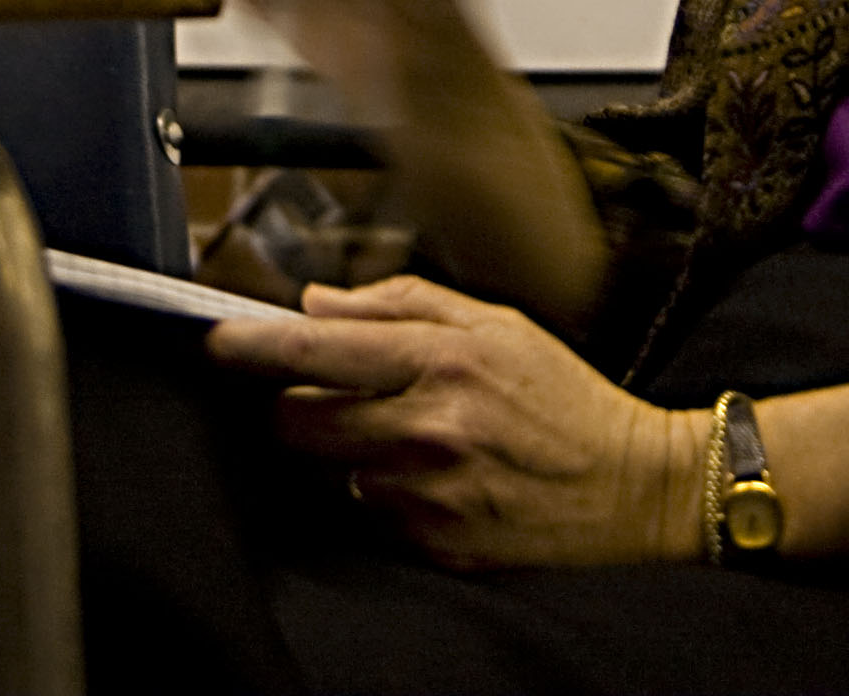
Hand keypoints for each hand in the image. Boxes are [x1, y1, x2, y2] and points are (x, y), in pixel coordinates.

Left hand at [206, 275, 697, 569]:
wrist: (633, 486)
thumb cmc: (564, 396)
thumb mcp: (494, 323)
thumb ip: (400, 304)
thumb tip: (318, 304)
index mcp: (440, 363)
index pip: (316, 353)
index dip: (253, 347)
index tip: (214, 342)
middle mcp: (426, 431)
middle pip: (300, 422)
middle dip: (300, 405)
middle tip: (337, 394)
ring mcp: (429, 495)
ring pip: (335, 469)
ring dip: (352, 451)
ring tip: (415, 437)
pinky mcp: (436, 544)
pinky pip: (376, 511)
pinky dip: (390, 491)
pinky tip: (442, 477)